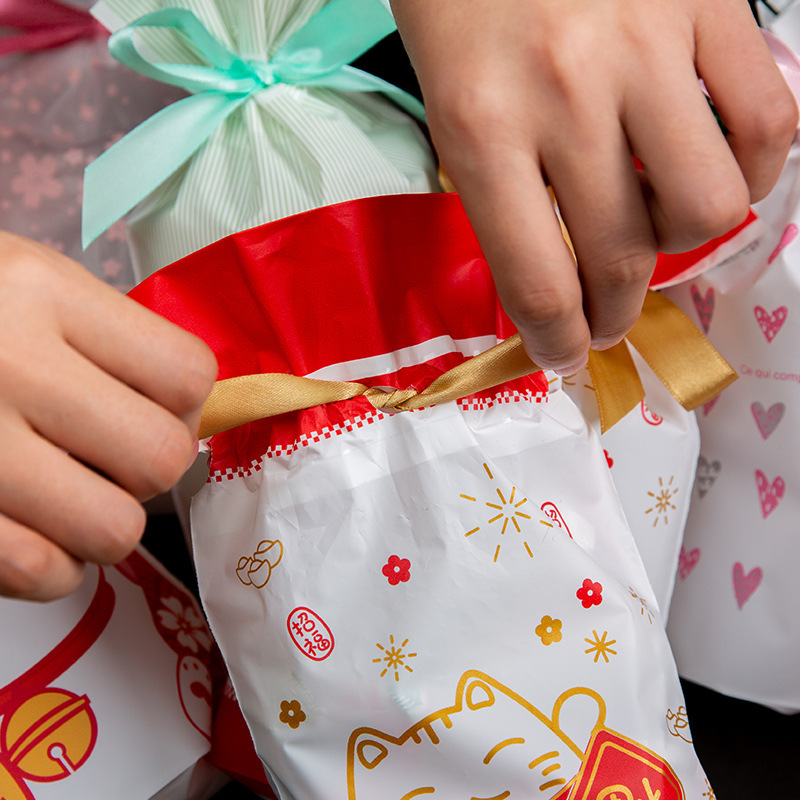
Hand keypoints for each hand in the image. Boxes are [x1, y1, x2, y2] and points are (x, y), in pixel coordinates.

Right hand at [0, 233, 216, 599]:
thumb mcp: (24, 285)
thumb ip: (108, 340)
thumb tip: (192, 412)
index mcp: (40, 292)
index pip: (186, 374)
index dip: (186, 403)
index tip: (157, 407)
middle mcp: (4, 365)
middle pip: (160, 458)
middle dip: (149, 467)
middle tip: (109, 456)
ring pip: (113, 530)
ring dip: (103, 522)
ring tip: (66, 493)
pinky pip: (41, 574)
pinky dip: (50, 565)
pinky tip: (23, 527)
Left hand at [391, 0, 797, 372]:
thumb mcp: (446, 100)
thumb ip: (499, 185)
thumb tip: (554, 267)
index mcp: (481, 127)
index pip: (537, 281)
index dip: (558, 341)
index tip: (565, 354)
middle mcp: (568, 98)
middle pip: (622, 258)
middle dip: (613, 312)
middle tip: (605, 317)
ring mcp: (647, 51)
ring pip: (707, 207)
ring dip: (682, 243)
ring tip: (656, 229)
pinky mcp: (712, 8)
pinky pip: (767, 121)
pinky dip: (755, 168)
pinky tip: (719, 170)